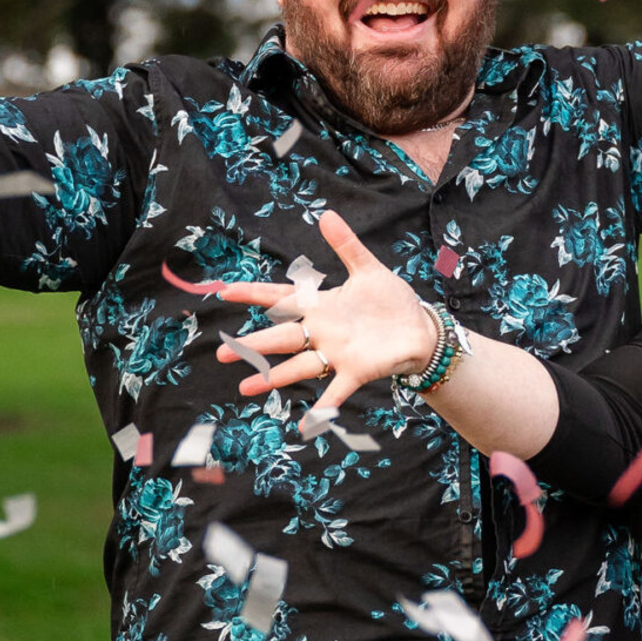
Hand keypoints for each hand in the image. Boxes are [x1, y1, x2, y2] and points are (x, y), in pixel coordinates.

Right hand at [210, 211, 439, 408]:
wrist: (419, 328)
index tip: (225, 291)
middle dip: (253, 344)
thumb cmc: (391, 300)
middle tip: (222, 352)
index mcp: (322, 305)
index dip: (254, 294)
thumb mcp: (368, 269)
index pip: (281, 298)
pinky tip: (306, 426)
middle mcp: (322, 331)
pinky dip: (322, 408)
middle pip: (281, 336)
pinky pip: (335, 391)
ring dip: (274, 377)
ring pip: (298, 366)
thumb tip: (326, 215)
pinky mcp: (356, 371)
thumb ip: (346, 245)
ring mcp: (336, 353)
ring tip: (246, 390)